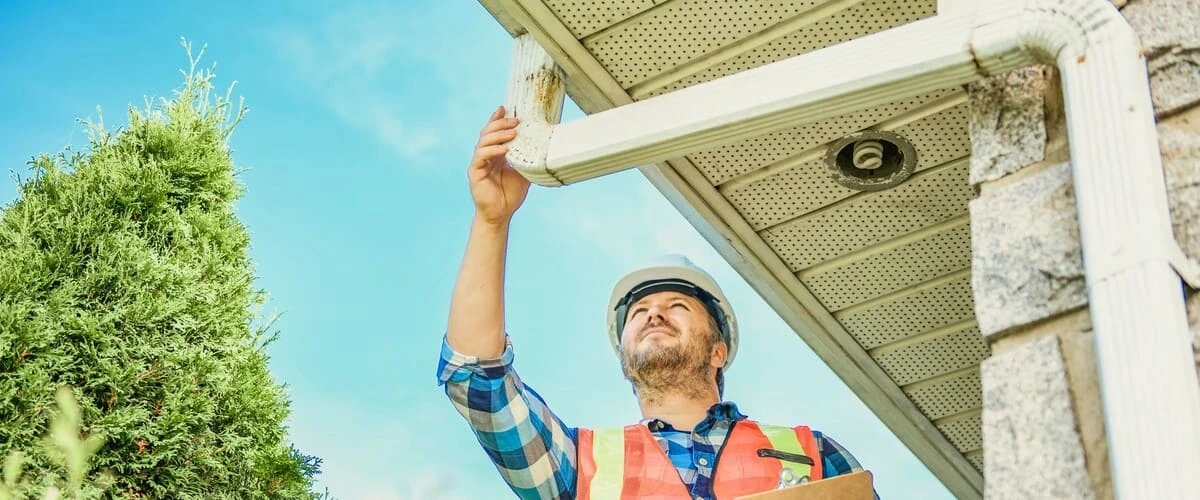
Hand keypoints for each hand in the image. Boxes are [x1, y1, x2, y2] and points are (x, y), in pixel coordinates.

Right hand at [468, 106, 529, 225]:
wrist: (501, 214)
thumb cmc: (511, 195)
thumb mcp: (524, 172)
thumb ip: (527, 159)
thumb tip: (542, 146)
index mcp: (495, 154)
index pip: (493, 132)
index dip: (497, 119)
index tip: (506, 108)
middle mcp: (485, 156)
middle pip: (488, 132)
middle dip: (500, 124)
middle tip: (515, 121)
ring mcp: (478, 163)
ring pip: (484, 141)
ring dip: (498, 134)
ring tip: (512, 132)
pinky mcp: (474, 172)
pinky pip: (481, 156)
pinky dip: (493, 150)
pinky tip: (504, 149)